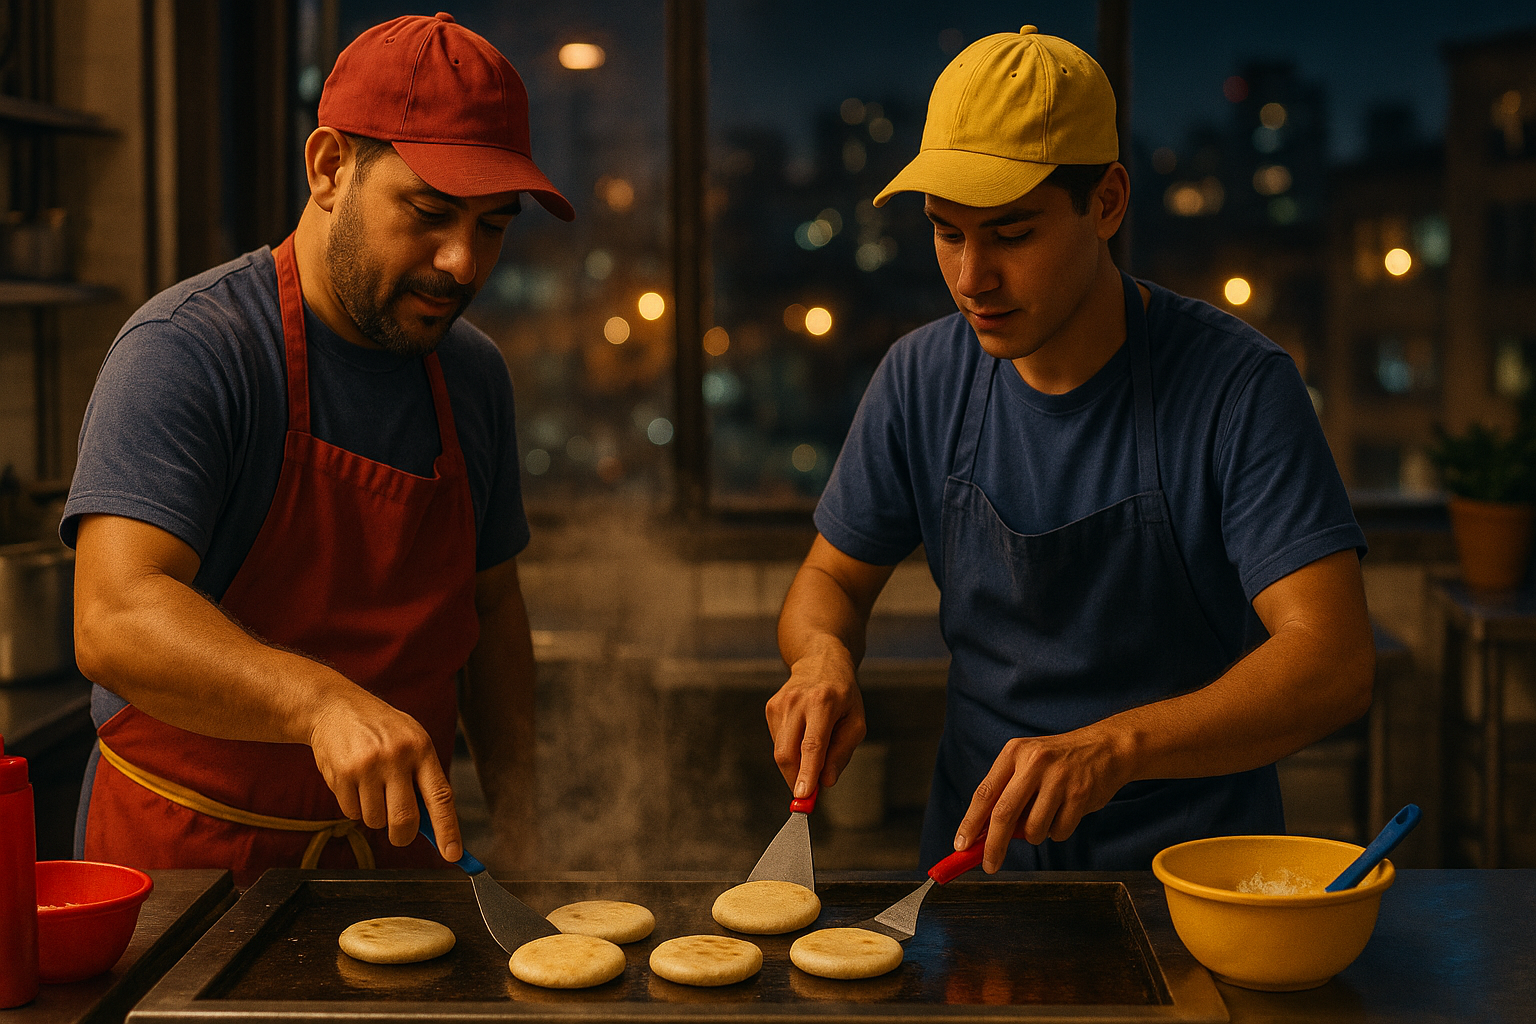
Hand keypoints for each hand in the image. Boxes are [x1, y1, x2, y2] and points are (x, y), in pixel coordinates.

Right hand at [308, 689, 461, 861]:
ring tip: (371, 787)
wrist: (335, 707)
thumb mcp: (412, 741)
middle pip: (404, 819)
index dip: (448, 830)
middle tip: (400, 834)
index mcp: (421, 749)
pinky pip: (351, 813)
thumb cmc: (381, 729)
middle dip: (402, 835)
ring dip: (374, 815)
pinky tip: (353, 782)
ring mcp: (368, 766)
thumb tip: (433, 826)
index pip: (441, 797)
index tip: (453, 855)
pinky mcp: (342, 774)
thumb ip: (423, 779)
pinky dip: (354, 807)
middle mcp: (397, 757)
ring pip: (375, 820)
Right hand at [765, 637, 865, 797]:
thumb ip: (842, 752)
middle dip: (795, 779)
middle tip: (807, 795)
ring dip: (795, 766)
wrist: (820, 661)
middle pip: (787, 752)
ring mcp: (781, 703)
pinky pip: (777, 742)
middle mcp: (798, 701)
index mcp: (824, 703)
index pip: (812, 745)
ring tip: (813, 755)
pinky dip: (791, 750)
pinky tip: (803, 736)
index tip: (802, 796)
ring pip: (780, 751)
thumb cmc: (843, 694)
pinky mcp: (771, 707)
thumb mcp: (856, 722)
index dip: (806, 773)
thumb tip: (826, 781)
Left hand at [954, 725, 1130, 872]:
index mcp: (1014, 753)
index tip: (961, 846)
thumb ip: (1006, 792)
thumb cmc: (1059, 761)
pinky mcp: (1080, 795)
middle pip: (1003, 814)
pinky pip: (1058, 832)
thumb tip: (983, 834)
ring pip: (1033, 829)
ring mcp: (1058, 779)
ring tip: (1045, 817)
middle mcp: (1034, 763)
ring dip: (1035, 835)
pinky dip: (1057, 832)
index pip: (984, 793)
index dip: (970, 823)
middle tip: (989, 865)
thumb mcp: (1027, 763)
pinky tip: (1065, 813)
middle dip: (993, 846)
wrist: (1106, 747)